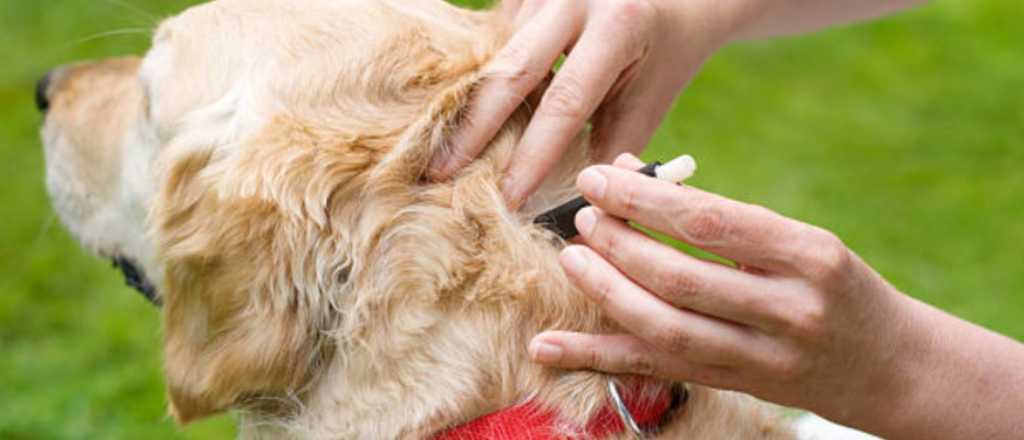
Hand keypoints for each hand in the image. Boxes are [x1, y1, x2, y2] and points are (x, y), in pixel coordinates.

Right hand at [428, 0, 734, 206]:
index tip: (509, 198)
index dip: (533, 154)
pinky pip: (492, 46)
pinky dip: (481, 86)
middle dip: (474, 129)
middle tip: (440, 174)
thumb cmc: (663, 57)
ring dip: (474, 108)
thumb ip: (611, 150)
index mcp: (616, 26)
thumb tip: (571, 207)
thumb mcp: (650, 102)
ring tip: (445, 156)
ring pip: (496, 58)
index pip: (565, 101)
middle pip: (510, 71)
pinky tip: (463, 123)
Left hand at [529, 154, 941, 436]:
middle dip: (620, 244)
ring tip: (572, 259)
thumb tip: (636, 181)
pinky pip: (658, 370)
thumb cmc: (835, 286)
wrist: (892, 365)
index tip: (599, 177)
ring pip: (666, 328)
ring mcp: (764, 357)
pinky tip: (548, 347)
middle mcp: (790, 309)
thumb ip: (726, 220)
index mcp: (808, 255)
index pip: (712, 222)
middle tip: (583, 217)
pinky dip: (597, 357)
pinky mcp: (738, 387)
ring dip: (606, 292)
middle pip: (682, 278)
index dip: (645, 199)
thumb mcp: (801, 241)